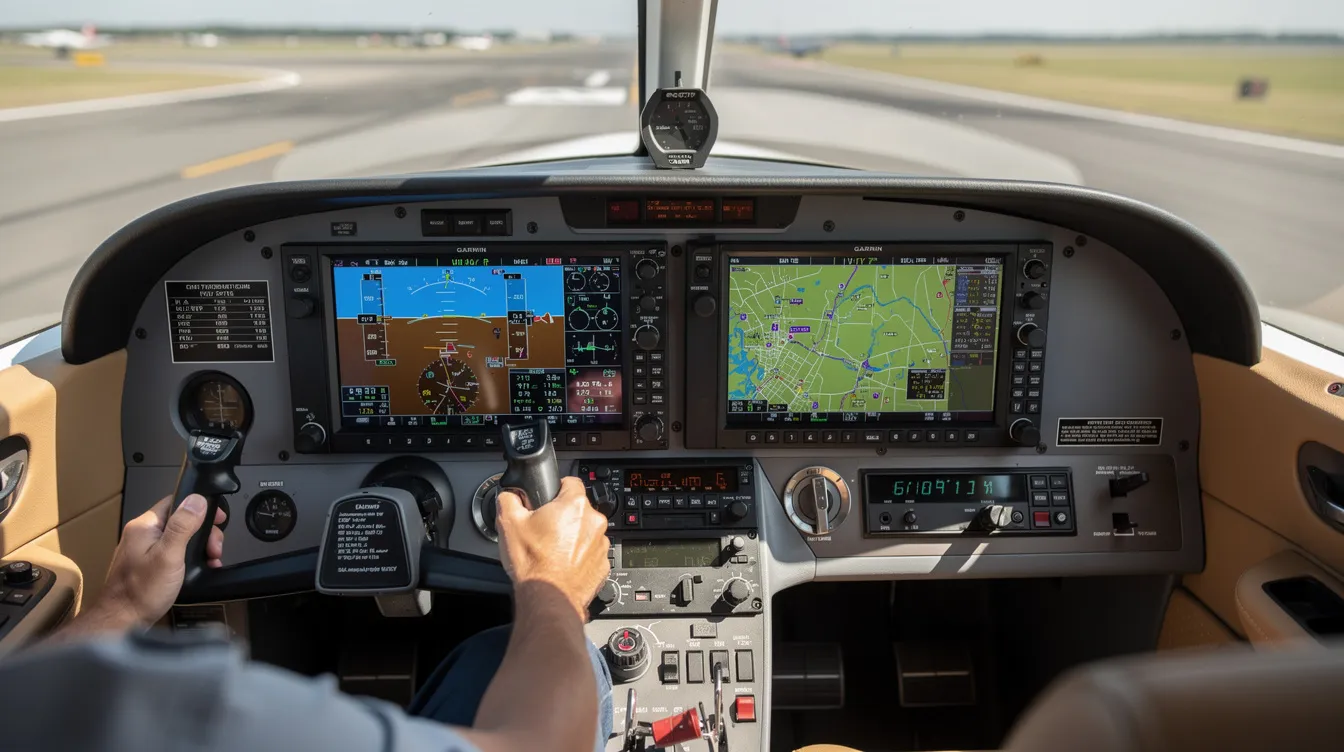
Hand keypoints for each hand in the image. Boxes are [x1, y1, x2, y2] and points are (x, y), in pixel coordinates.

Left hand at [90, 494, 226, 630]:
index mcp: (144, 526)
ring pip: (178, 538)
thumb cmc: (141, 591)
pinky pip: (172, 552)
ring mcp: (142, 550)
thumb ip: (182, 526)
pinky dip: (187, 559)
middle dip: (202, 533)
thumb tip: (196, 499)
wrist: (121, 621)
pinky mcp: (146, 565)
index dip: (200, 508)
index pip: (176, 502)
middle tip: (213, 549)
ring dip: (197, 547)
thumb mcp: (169, 555)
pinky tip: (195, 570)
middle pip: (180, 521)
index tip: (217, 519)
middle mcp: (141, 534)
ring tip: (209, 561)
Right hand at [495, 476, 609, 620]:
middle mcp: (593, 522)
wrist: (549, 598)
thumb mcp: (508, 523)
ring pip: (586, 532)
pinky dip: (579, 557)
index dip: (556, 489)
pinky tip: (562, 565)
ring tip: (552, 551)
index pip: (570, 482)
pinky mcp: (602, 565)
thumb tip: (510, 495)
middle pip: (578, 509)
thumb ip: (508, 499)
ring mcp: (601, 544)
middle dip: (562, 517)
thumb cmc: (533, 564)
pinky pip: (590, 553)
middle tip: (544, 531)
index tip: (548, 500)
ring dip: (572, 537)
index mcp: (574, 505)